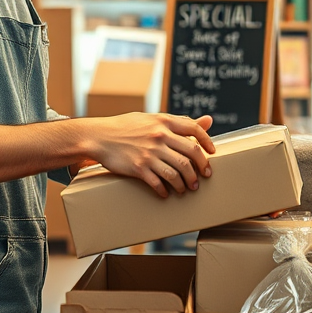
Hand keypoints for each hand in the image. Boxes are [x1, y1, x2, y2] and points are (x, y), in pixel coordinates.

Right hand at [90, 113, 214, 198]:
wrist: (99, 136)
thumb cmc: (127, 126)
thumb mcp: (153, 119)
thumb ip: (179, 122)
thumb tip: (209, 120)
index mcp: (164, 122)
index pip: (195, 129)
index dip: (207, 142)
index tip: (212, 154)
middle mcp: (159, 136)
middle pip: (191, 154)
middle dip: (200, 169)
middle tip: (202, 177)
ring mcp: (150, 153)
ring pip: (178, 171)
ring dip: (186, 183)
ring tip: (186, 188)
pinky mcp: (139, 168)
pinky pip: (159, 183)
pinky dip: (166, 191)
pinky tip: (166, 193)